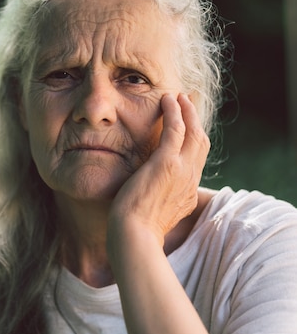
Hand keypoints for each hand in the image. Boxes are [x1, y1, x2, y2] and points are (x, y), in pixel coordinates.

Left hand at [107, 93, 209, 244]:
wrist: (133, 237)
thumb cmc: (133, 231)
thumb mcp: (152, 215)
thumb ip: (155, 202)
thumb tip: (146, 195)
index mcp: (187, 194)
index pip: (196, 162)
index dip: (193, 142)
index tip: (187, 129)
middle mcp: (190, 181)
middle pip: (201, 144)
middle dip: (195, 121)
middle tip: (186, 104)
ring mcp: (182, 171)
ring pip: (193, 133)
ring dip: (186, 112)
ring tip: (178, 97)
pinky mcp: (167, 163)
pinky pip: (176, 129)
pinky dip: (174, 112)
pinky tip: (167, 100)